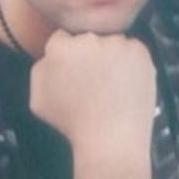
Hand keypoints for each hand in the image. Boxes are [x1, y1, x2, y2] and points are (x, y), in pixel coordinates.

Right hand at [30, 30, 156, 150]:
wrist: (111, 139)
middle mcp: (87, 39)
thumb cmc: (72, 124)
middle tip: (95, 82)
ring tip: (113, 87)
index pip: (62, 39)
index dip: (68, 56)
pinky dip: (132, 63)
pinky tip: (127, 85)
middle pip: (88, 39)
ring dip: (111, 58)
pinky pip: (133, 51)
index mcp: (59, 48)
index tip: (75, 73)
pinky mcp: (139, 51)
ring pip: (112, 44)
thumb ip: (40, 70)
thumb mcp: (39, 101)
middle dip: (89, 55)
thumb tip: (50, 56)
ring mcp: (116, 44)